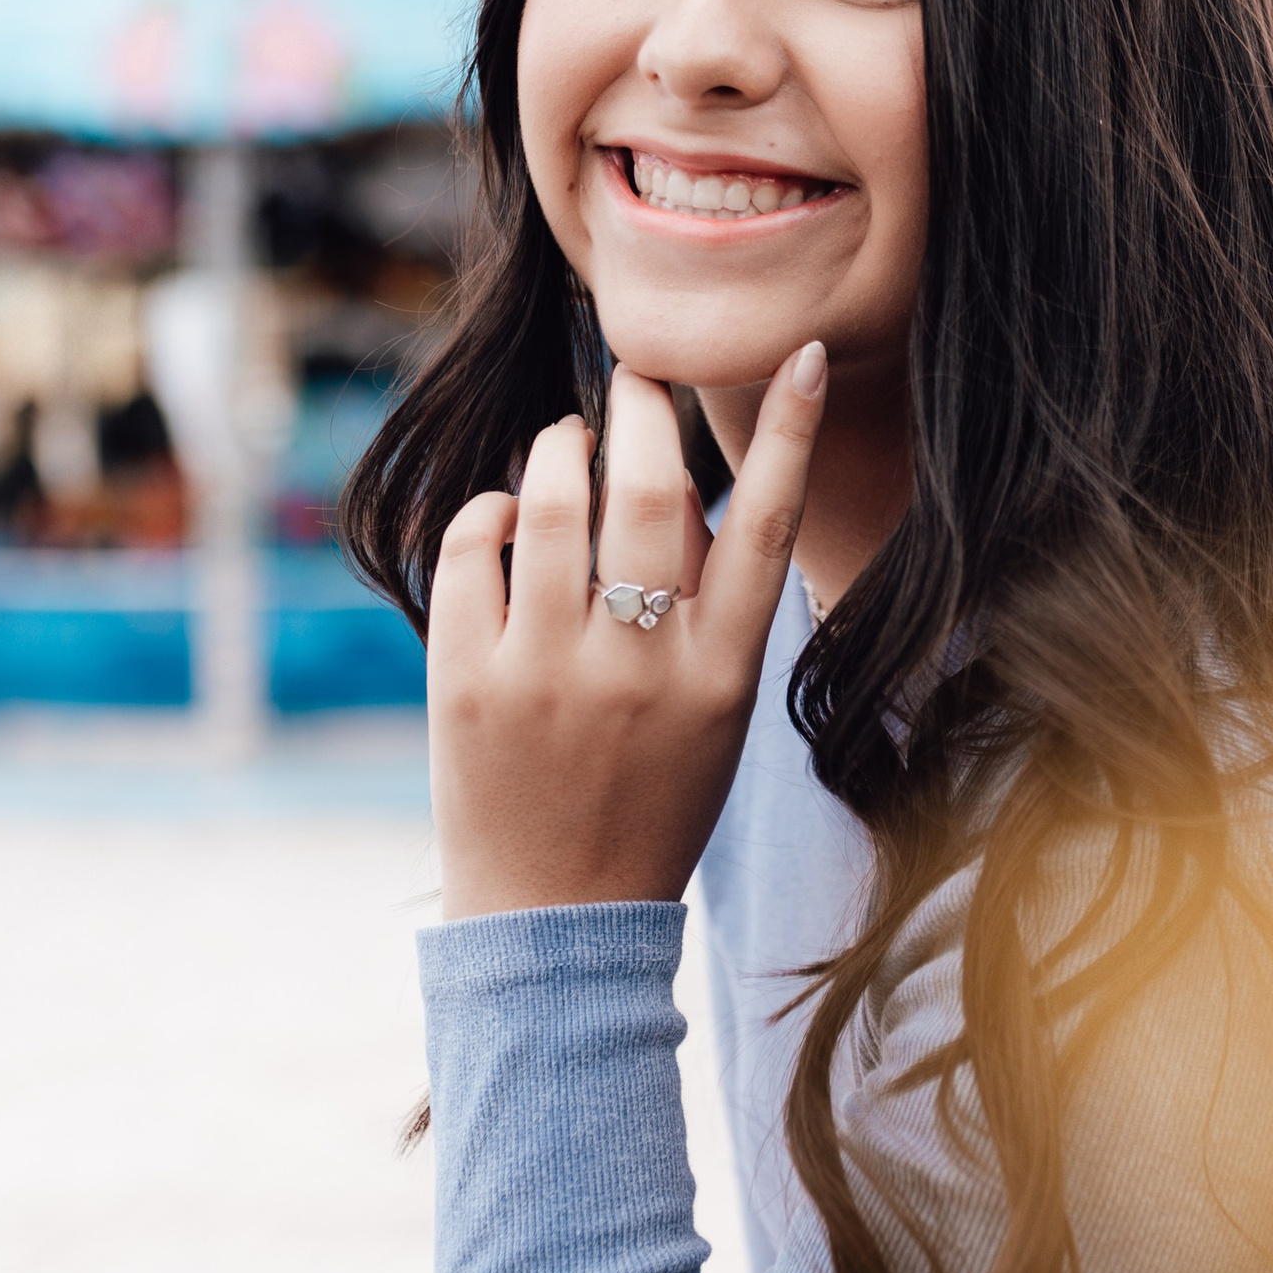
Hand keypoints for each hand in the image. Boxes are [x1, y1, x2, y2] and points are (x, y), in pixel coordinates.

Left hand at [429, 348, 826, 918]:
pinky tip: (505, 522)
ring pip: (554, 500)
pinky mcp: (467, 682)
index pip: (768, 529)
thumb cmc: (646, 802)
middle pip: (656, 490)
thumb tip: (682, 490)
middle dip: (644, 408)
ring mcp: (550, 673)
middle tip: (635, 378)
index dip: (793, 434)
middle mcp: (643, 667)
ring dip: (559, 447)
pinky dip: (490, 511)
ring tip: (565, 444)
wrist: (559, 919)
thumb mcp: (716, 716)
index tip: (804, 353)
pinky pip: (474, 547)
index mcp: (721, 675)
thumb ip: (710, 611)